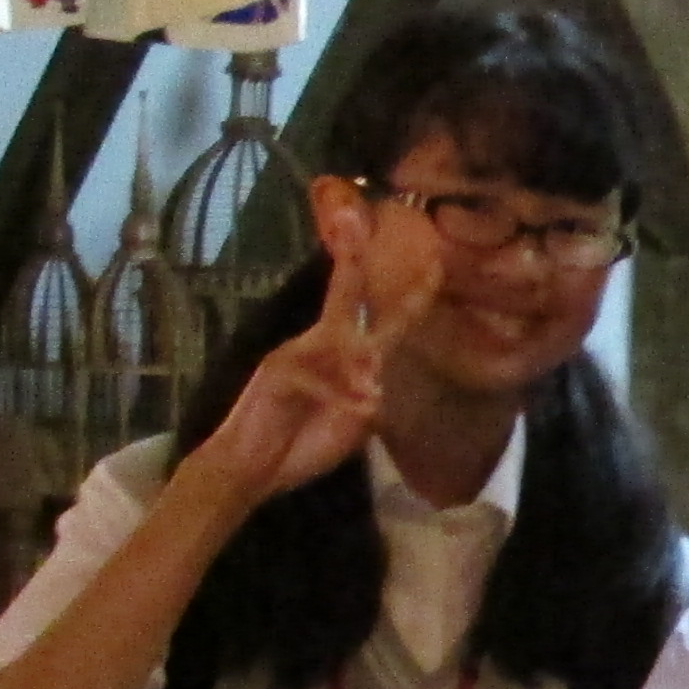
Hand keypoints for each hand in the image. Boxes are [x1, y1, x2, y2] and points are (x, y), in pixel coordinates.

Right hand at [202, 198, 392, 501]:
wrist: (253, 471)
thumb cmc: (304, 444)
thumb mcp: (352, 422)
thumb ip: (365, 398)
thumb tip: (374, 384)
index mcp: (348, 356)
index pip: (385, 320)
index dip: (412, 296)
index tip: (435, 264)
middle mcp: (321, 345)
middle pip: (346, 296)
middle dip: (352, 256)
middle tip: (355, 216)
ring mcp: (295, 354)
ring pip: (336, 341)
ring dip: (354, 371)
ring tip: (366, 399)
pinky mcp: (275, 372)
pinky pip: (313, 373)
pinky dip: (334, 392)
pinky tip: (350, 406)